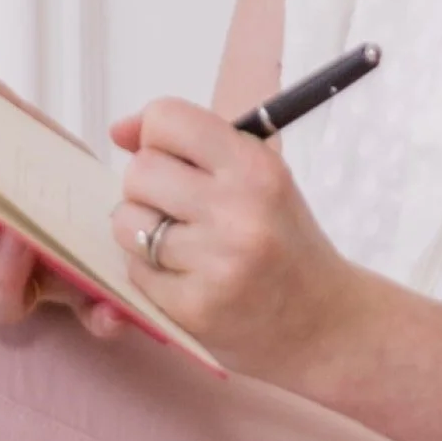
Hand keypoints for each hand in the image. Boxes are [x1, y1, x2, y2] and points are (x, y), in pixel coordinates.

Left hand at [108, 98, 359, 380]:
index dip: (156, 136)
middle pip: (139, 171)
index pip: (166, 118)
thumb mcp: (255, 174)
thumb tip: (117, 130)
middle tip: (174, 205)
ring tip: (176, 241)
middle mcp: (238, 210)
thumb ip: (190, 142)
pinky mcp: (196, 309)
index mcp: (254, 166)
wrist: (324, 322)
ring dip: (139, 230)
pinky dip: (148, 271)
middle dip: (146, 186)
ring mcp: (217, 263)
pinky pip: (134, 271)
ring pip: (126, 221)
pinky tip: (183, 275)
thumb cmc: (282, 236)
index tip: (172, 157)